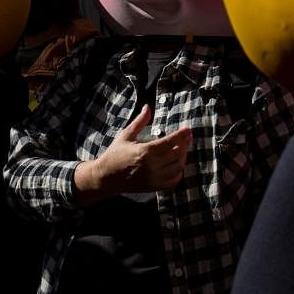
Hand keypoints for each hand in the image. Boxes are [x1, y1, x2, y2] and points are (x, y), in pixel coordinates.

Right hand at [75, 105, 191, 202]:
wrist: (105, 177)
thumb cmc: (115, 154)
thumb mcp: (126, 135)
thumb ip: (140, 122)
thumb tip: (148, 107)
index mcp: (145, 151)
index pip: (170, 142)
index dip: (181, 135)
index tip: (188, 129)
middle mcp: (152, 166)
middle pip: (177, 154)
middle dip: (185, 144)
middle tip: (187, 137)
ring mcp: (154, 178)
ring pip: (177, 167)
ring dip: (183, 157)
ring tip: (183, 149)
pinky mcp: (153, 187)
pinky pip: (173, 181)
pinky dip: (179, 172)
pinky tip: (178, 164)